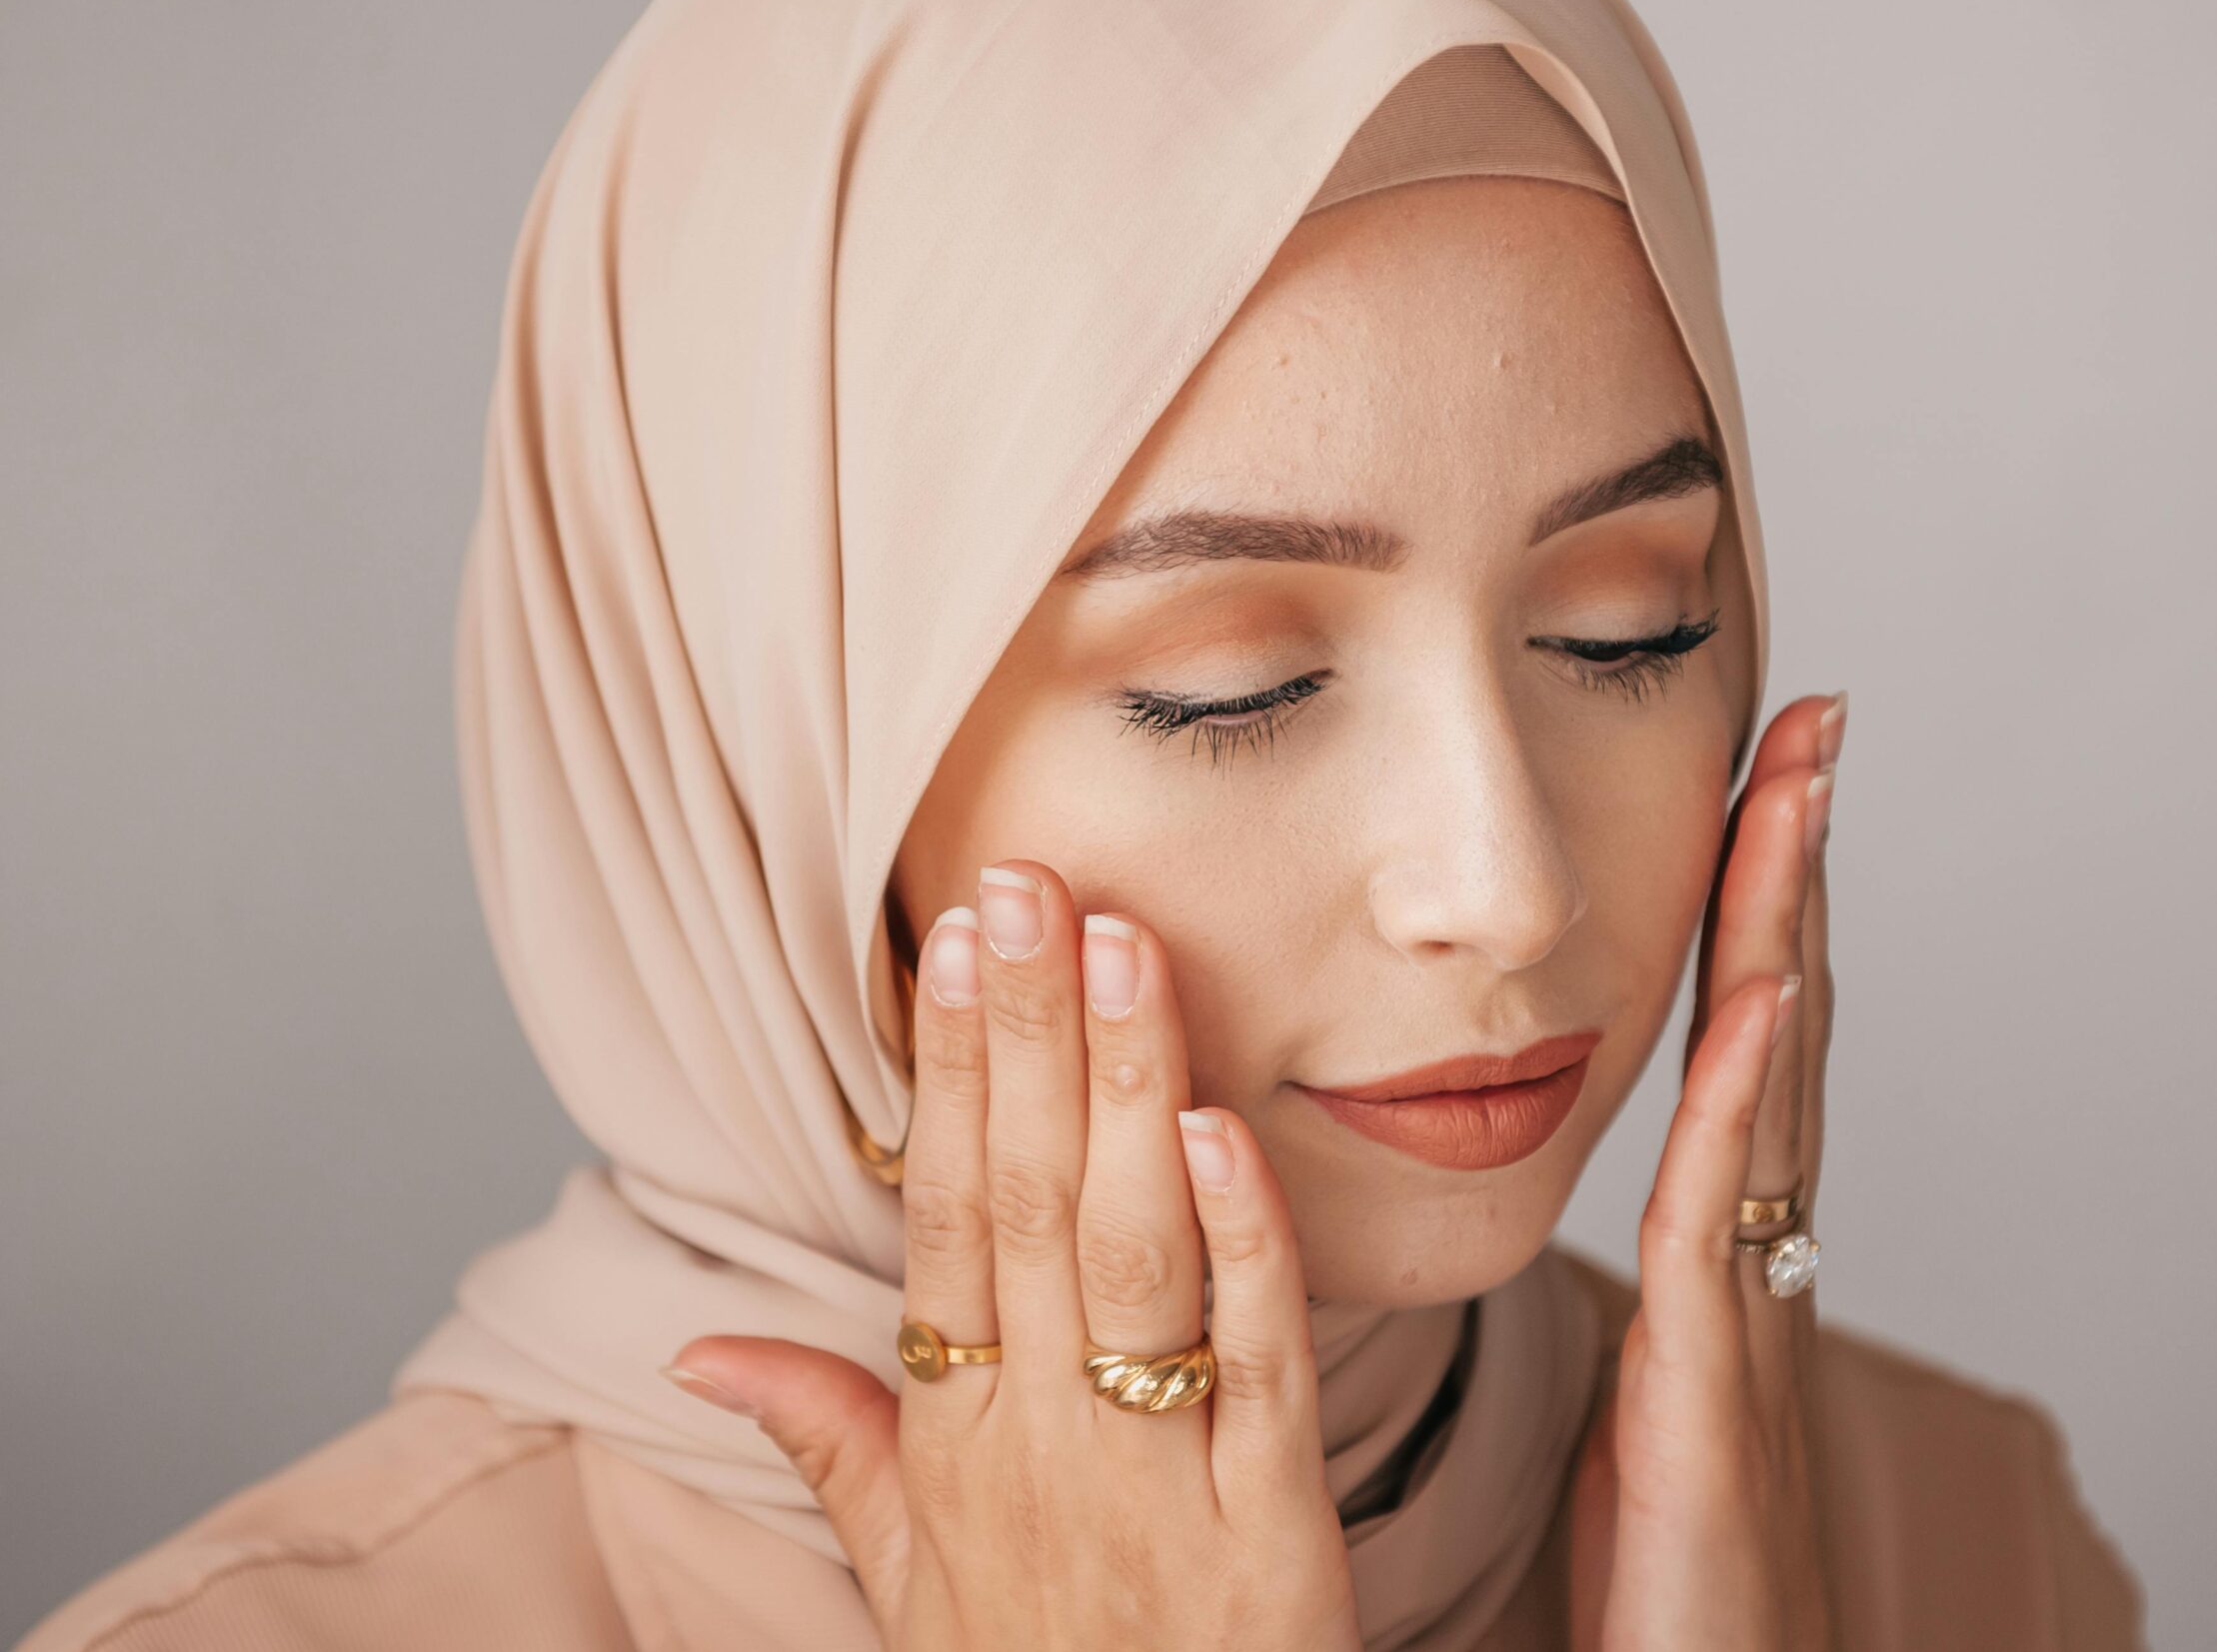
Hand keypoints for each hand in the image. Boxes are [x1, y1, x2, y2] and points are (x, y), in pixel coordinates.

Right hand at [663, 860, 1361, 1650]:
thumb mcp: (901, 1578)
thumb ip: (827, 1440)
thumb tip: (702, 1351)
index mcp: (950, 1440)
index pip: (938, 1219)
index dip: (946, 1074)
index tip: (954, 940)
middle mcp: (1035, 1446)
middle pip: (1022, 1206)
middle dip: (1023, 1034)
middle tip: (1028, 881)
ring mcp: (1151, 1483)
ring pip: (1129, 1257)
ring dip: (1121, 1091)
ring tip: (1122, 946)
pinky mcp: (1269, 1534)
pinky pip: (1253, 1367)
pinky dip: (1239, 1246)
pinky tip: (1221, 1132)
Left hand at [1572, 690, 1845, 1650]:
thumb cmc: (1673, 1588)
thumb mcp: (1643, 1405)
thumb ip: (1651, 1303)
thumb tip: (1606, 1209)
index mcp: (1721, 1264)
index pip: (1742, 1052)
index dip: (1757, 915)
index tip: (1765, 781)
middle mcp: (1752, 1269)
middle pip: (1780, 1034)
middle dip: (1792, 874)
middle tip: (1808, 725)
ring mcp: (1747, 1324)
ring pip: (1769, 1096)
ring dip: (1786, 934)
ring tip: (1795, 792)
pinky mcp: (1709, 1397)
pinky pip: (1725, 1224)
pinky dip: (1754, 1102)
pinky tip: (1767, 994)